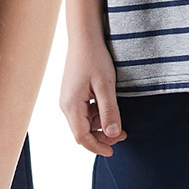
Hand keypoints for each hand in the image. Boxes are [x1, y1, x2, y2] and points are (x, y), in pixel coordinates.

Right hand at [60, 32, 125, 155]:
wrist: (84, 37)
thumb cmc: (95, 58)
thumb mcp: (106, 86)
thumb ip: (109, 111)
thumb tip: (113, 135)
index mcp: (71, 105)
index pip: (82, 137)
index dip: (97, 147)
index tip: (113, 151)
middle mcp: (65, 104)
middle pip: (81, 132)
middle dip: (101, 137)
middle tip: (123, 134)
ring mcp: (67, 99)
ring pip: (83, 123)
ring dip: (99, 126)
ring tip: (118, 120)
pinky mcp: (72, 93)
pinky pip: (83, 112)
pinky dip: (95, 116)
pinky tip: (108, 108)